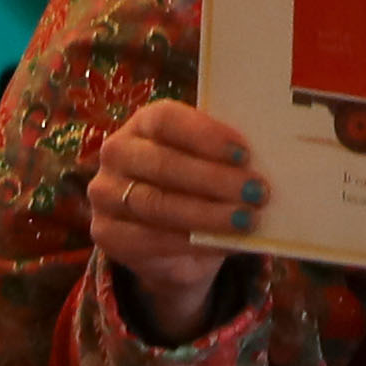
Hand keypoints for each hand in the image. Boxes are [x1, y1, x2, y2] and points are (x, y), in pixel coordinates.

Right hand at [90, 100, 261, 342]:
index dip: (205, 135)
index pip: (167, 120)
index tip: (244, 153)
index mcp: (145, 123)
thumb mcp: (212, 168)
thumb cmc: (198, 190)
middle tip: (256, 192)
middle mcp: (117, 151)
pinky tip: (219, 243)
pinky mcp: (104, 232)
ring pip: (156, 203)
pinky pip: (147, 238)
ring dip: (206, 213)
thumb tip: (261, 168)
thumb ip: (227, 163)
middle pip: (163, 163)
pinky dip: (189, 242)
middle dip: (213, 179)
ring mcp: (104, 192)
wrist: (173, 245)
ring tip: (245, 220)